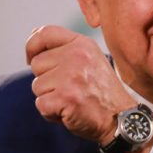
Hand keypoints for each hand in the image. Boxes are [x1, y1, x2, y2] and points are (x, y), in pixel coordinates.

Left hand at [26, 25, 136, 143]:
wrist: (121, 119)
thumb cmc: (102, 92)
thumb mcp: (90, 60)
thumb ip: (65, 49)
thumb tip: (34, 41)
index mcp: (82, 44)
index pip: (44, 33)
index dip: (32, 46)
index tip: (31, 59)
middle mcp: (77, 56)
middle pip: (37, 64)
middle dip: (46, 80)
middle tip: (68, 89)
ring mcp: (71, 77)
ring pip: (37, 86)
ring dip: (49, 98)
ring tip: (71, 101)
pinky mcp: (66, 98)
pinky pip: (41, 105)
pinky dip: (51, 113)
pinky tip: (69, 112)